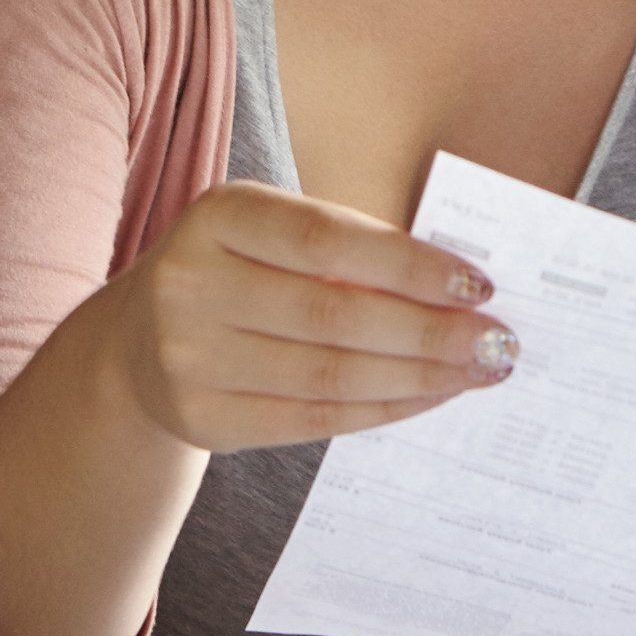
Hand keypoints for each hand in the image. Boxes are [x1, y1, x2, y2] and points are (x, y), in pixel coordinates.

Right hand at [116, 180, 513, 451]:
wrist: (137, 344)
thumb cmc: (239, 274)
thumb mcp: (272, 235)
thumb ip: (348, 248)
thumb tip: (460, 286)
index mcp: (219, 216)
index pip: (328, 241)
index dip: (410, 265)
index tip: (479, 285)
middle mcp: (192, 283)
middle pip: (335, 315)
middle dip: (431, 331)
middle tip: (498, 341)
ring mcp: (189, 357)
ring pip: (330, 374)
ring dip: (419, 375)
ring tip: (476, 370)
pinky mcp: (202, 417)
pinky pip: (312, 419)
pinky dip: (382, 408)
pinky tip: (428, 396)